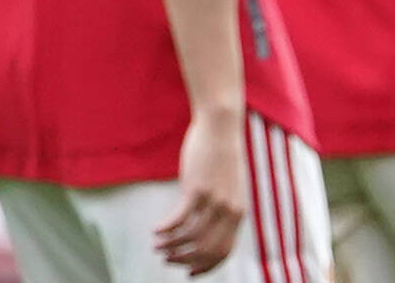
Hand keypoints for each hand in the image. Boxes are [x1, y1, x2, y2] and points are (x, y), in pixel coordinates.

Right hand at [154, 109, 246, 273]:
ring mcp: (214, 200)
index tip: (189, 273)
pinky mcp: (197, 189)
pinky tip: (155, 231)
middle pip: (205, 251)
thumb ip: (222, 208)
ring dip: (169, 247)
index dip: (205, 267)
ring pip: (188, 238)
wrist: (221, 126)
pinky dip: (164, 231)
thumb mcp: (228, 187)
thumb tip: (208, 229)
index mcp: (238, 212)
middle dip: (184, 260)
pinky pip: (177, 220)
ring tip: (157, 246)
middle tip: (167, 259)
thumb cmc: (222, 156)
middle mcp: (229, 210)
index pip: (224, 252)